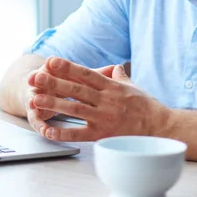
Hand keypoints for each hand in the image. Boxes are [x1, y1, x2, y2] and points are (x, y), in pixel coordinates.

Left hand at [29, 57, 170, 141]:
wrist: (161, 128)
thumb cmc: (147, 107)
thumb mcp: (133, 86)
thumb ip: (120, 77)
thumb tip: (114, 67)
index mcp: (111, 87)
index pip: (86, 74)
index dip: (68, 67)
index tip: (51, 61)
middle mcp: (106, 101)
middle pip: (76, 90)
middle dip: (54, 83)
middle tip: (36, 77)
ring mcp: (103, 118)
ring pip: (74, 109)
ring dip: (53, 104)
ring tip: (36, 100)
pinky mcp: (103, 135)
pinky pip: (79, 134)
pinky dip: (63, 132)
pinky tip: (49, 130)